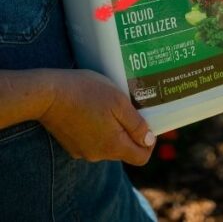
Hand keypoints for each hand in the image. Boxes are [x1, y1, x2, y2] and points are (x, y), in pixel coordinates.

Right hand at [38, 69, 154, 165]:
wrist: (45, 94)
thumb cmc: (86, 93)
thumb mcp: (119, 103)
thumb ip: (136, 125)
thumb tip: (148, 140)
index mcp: (113, 147)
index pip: (141, 158)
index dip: (149, 143)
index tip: (147, 124)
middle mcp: (97, 155)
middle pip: (124, 150)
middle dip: (130, 132)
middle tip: (128, 109)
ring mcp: (81, 151)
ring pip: (108, 144)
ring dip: (113, 129)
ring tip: (108, 107)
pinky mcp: (70, 144)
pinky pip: (92, 140)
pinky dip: (97, 129)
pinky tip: (92, 110)